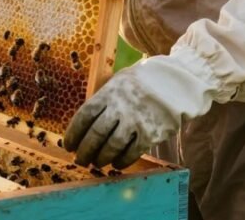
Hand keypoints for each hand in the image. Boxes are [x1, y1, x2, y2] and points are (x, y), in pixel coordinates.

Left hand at [64, 52, 215, 169]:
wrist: (176, 83)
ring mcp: (135, 121)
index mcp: (109, 93)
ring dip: (101, 158)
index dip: (74, 133)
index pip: (84, 116)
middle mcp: (120, 107)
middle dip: (85, 150)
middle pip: (96, 134)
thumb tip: (85, 119)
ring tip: (97, 163)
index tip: (68, 145)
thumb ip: (104, 98)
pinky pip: (132, 152)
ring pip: (112, 146)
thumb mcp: (119, 81)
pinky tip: (116, 164)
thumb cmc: (144, 82)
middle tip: (80, 160)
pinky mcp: (151, 134)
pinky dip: (122, 161)